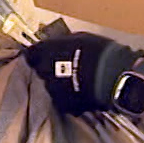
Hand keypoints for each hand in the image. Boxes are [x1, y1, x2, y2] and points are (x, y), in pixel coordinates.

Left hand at [23, 32, 140, 113]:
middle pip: (40, 71)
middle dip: (48, 69)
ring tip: (76, 80)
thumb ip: (62, 43)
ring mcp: (52, 90)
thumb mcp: (79, 38)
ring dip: (58, 83)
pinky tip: (81, 91)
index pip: (30, 54)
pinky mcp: (63, 105)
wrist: (113, 77)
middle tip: (63, 67)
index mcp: (45, 52)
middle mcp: (43, 71)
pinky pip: (62, 99)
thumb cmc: (99, 52)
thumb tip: (57, 44)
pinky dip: (69, 96)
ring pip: (50, 86)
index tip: (40, 55)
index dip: (35, 55)